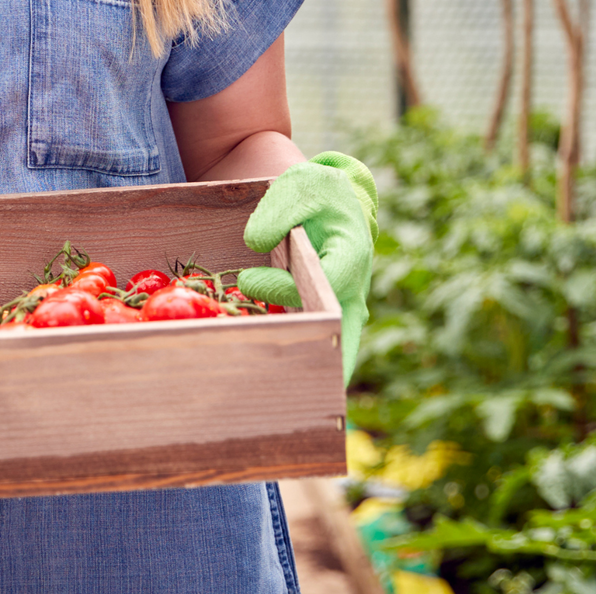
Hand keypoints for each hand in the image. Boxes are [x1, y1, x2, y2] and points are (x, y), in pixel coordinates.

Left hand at [238, 152, 377, 384]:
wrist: (329, 204)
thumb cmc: (316, 193)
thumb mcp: (300, 187)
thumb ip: (278, 212)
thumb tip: (255, 245)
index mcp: (351, 259)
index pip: (321, 287)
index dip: (282, 290)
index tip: (244, 282)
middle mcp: (350, 296)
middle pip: (341, 348)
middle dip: (317, 377)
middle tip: (288, 407)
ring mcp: (338, 314)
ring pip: (326, 356)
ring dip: (301, 380)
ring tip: (270, 407)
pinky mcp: (319, 322)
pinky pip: (308, 350)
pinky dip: (288, 369)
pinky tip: (254, 388)